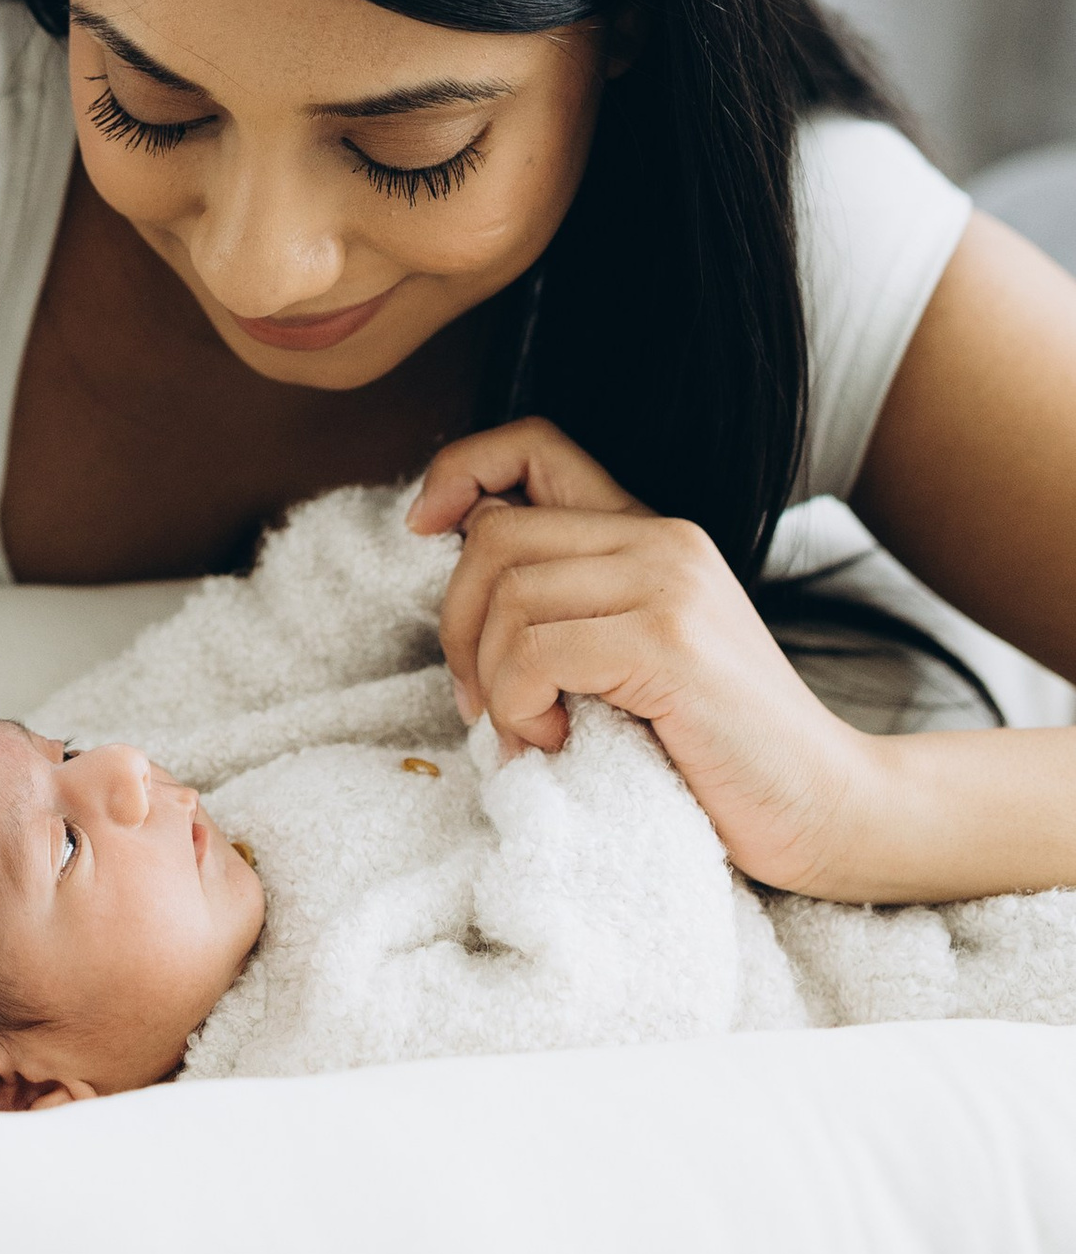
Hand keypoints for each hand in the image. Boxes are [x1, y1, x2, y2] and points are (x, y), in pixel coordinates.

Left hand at [409, 417, 871, 892]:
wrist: (830, 810)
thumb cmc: (718, 749)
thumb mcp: (637, 651)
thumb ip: (572, 601)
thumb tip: (462, 573)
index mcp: (653, 531)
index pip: (534, 443)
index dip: (461, 469)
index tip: (424, 527)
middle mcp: (662, 539)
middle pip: (494, 535)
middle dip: (458, 624)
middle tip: (483, 703)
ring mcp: (669, 585)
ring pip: (506, 596)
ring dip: (492, 682)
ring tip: (530, 736)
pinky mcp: (668, 643)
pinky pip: (535, 651)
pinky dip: (520, 708)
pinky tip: (558, 745)